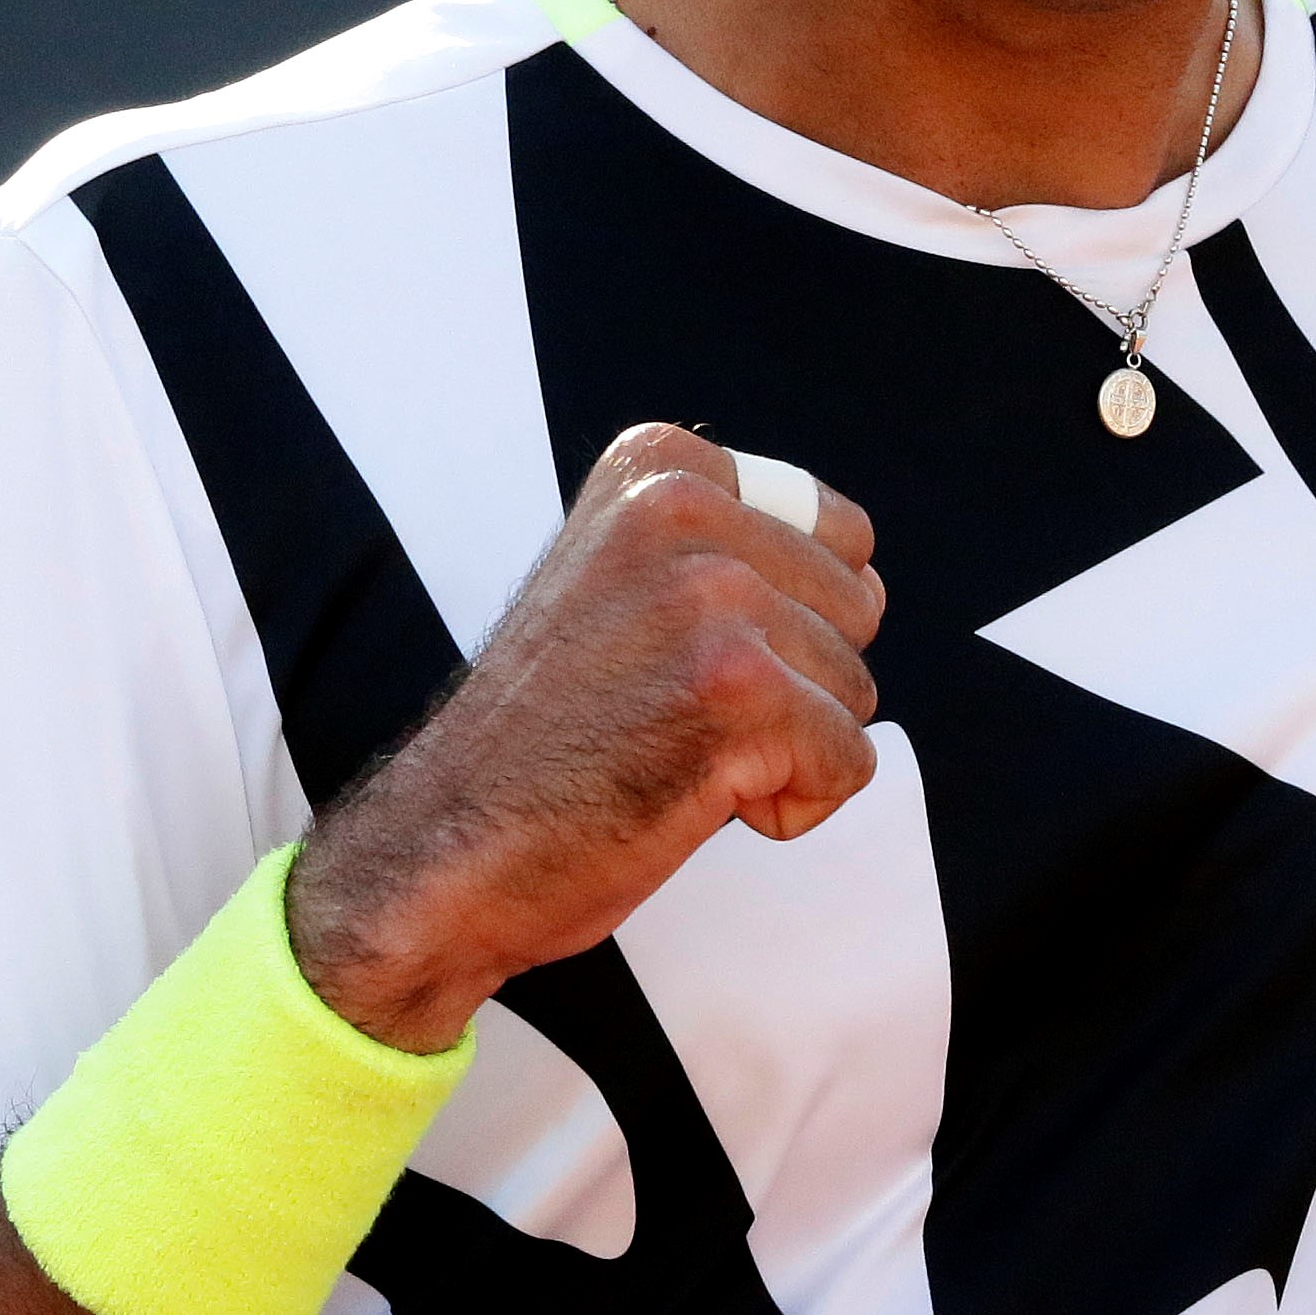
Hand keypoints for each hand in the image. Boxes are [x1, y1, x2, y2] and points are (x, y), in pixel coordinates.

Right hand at [284, 424, 883, 1049]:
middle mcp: (683, 509)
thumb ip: (722, 550)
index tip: (686, 655)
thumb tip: (867, 570)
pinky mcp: (738, 693)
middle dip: (793, 683)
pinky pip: (848, 763)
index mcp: (658, 468)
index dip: (793, 617)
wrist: (447, 846)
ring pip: (855, 691)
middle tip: (670, 712)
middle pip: (856, 613)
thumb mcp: (621, 580)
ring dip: (784, 747)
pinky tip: (696, 800)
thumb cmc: (545, 736)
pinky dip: (790, 805)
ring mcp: (711, 598)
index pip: (839, 533)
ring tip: (672, 751)